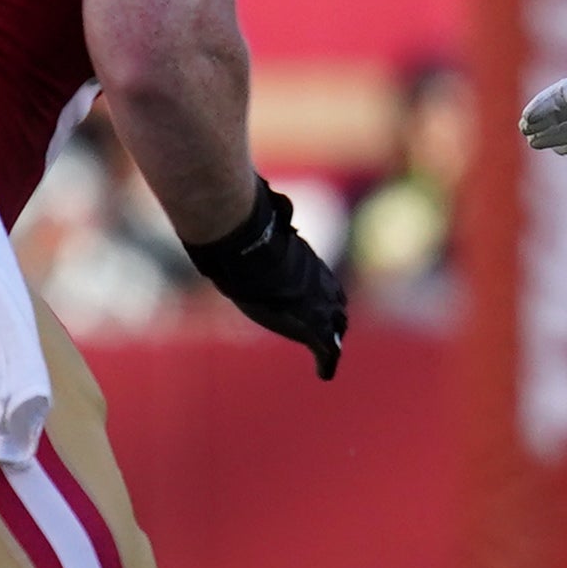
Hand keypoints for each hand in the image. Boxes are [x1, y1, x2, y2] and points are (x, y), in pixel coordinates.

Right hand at [181, 179, 345, 380]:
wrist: (254, 254)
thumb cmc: (247, 237)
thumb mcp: (249, 226)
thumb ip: (250, 220)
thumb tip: (231, 193)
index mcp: (307, 264)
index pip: (324, 281)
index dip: (325, 291)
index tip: (325, 298)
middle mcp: (320, 285)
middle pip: (335, 304)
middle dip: (335, 315)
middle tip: (335, 327)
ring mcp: (320, 307)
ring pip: (334, 328)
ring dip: (331, 339)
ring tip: (329, 353)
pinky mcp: (313, 328)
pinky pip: (327, 351)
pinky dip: (327, 363)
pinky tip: (325, 374)